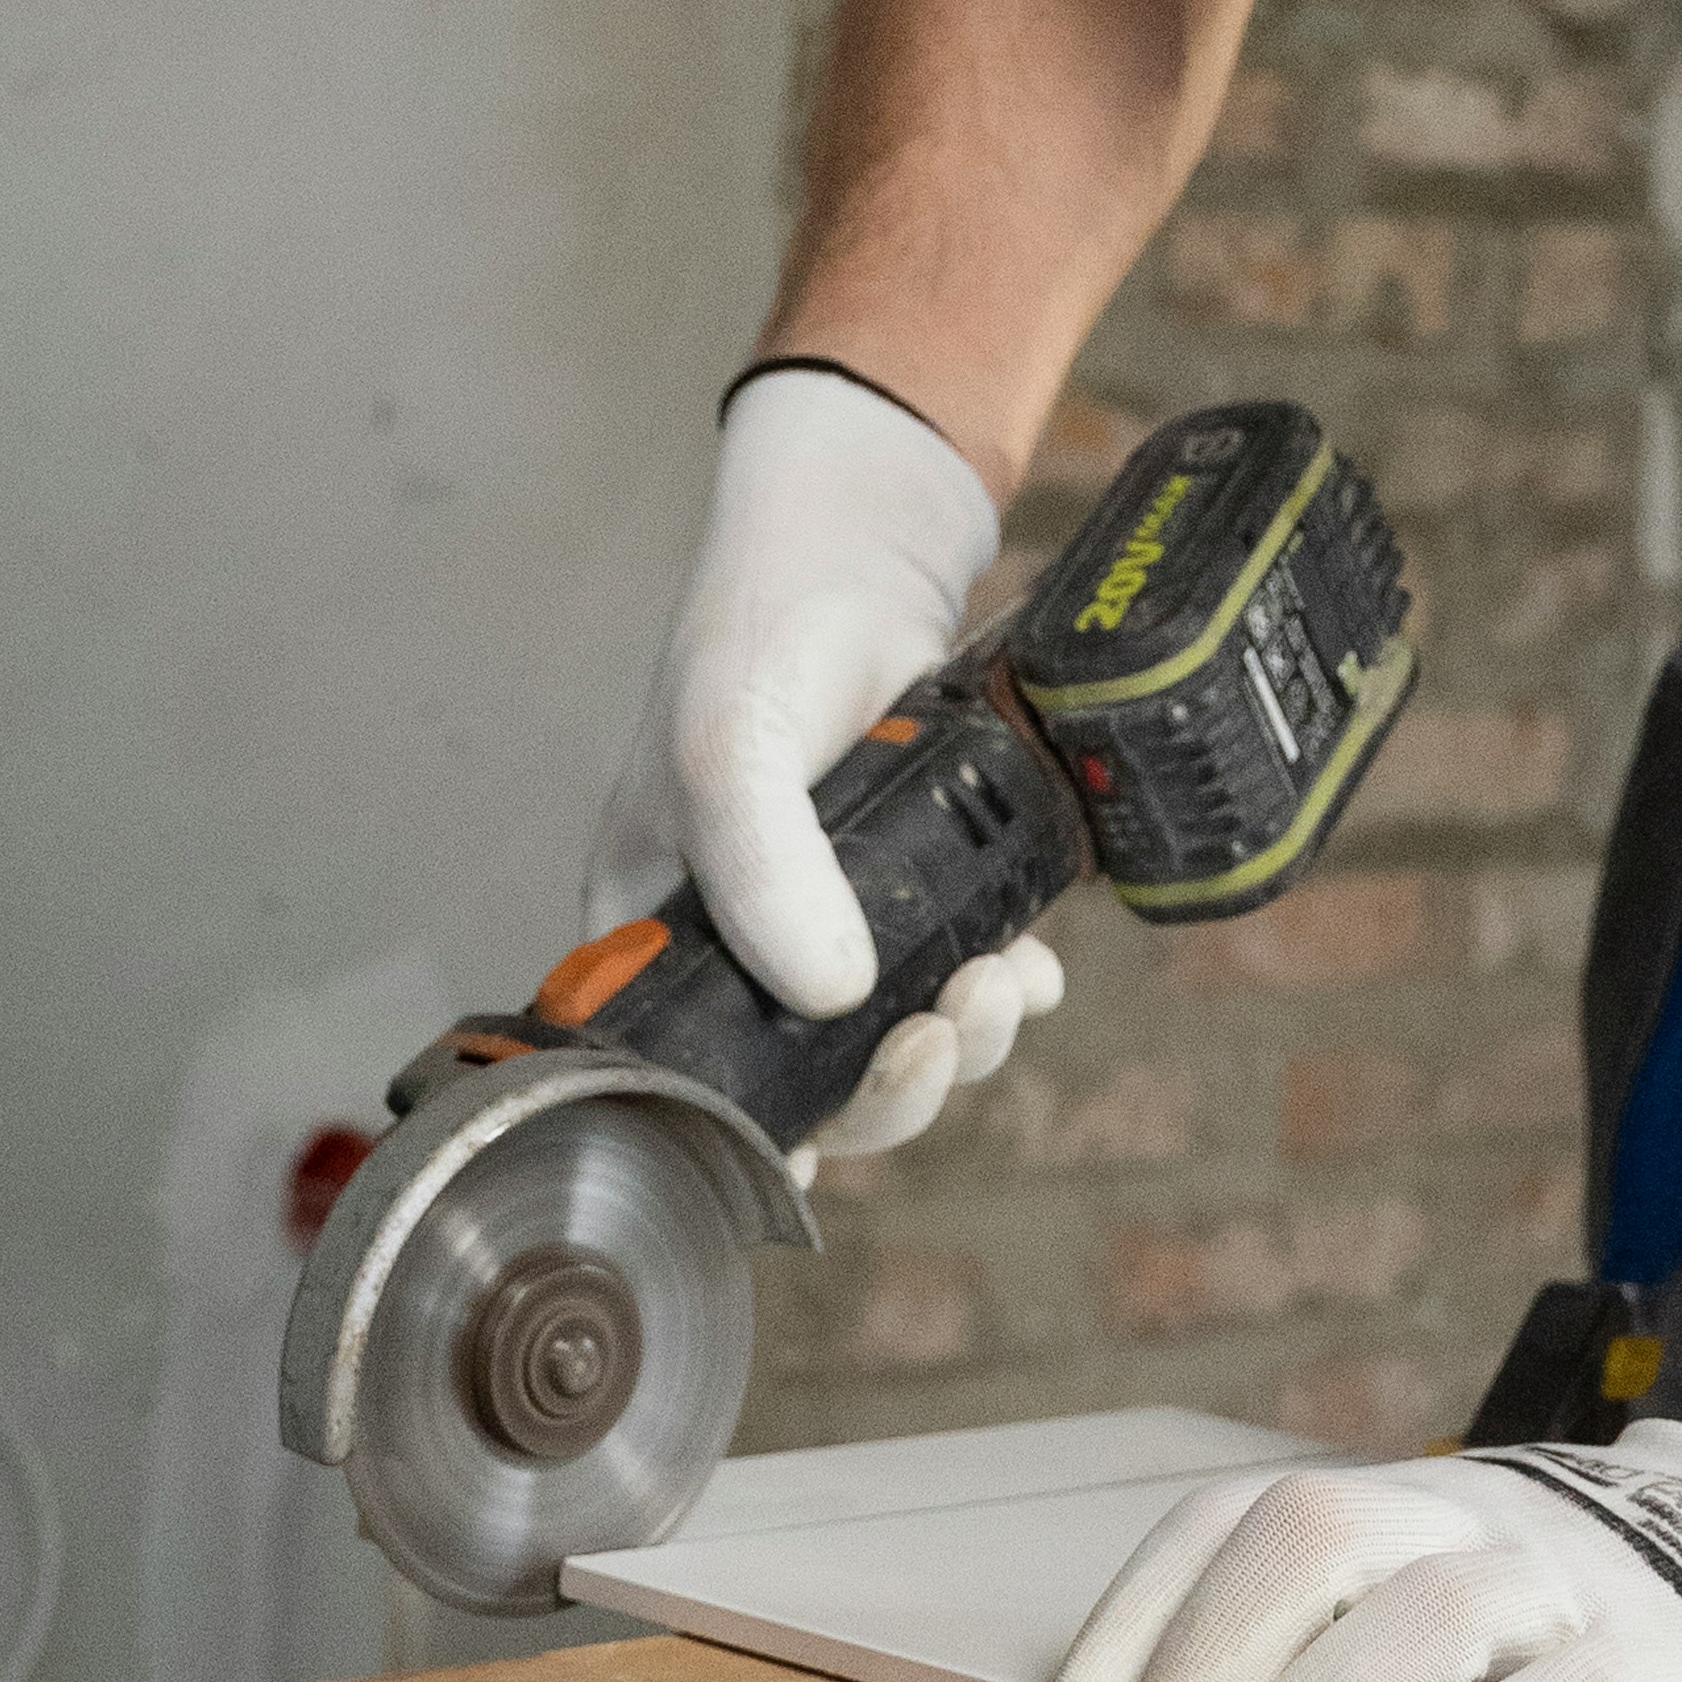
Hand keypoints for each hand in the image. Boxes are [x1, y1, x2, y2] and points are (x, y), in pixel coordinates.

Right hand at [584, 364, 1065, 1166]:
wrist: (865, 548)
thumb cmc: (758, 634)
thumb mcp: (732, 743)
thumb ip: (760, 866)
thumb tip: (835, 997)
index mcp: (655, 935)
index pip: (689, 1086)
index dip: (764, 1134)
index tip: (837, 1124)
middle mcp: (741, 948)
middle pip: (816, 1090)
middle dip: (894, 1086)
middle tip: (946, 1029)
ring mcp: (832, 925)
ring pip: (898, 1045)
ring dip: (960, 1040)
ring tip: (1000, 984)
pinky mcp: (913, 895)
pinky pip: (960, 982)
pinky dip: (1002, 989)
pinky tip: (1025, 962)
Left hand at [1033, 1295, 1681, 1681]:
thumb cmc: (1618, 1598)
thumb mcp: (1472, 1589)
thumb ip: (1357, 1648)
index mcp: (1416, 1499)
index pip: (1239, 1525)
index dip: (1141, 1622)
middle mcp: (1478, 1518)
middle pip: (1310, 1542)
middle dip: (1207, 1662)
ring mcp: (1575, 1585)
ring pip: (1424, 1615)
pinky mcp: (1668, 1663)